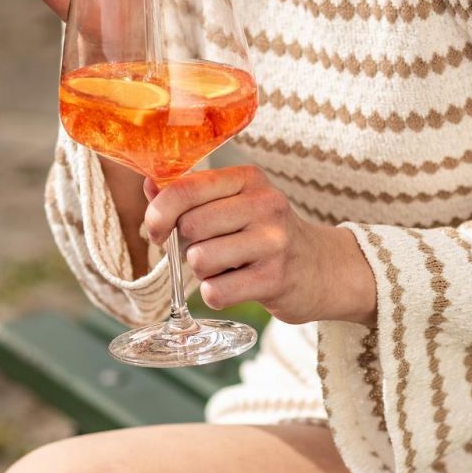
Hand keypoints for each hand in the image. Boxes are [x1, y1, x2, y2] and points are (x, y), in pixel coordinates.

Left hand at [143, 166, 376, 326]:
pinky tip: (236, 285)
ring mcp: (273, 241)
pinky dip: (215, 293)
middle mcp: (264, 203)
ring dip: (202, 272)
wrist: (322, 268)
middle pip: (189, 227)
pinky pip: (215, 291)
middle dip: (187, 245)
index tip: (157, 230)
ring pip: (199, 260)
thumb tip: (149, 185)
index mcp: (248, 179)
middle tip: (208, 249)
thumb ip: (191, 194)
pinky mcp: (275, 278)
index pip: (186, 188)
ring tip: (226, 267)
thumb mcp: (235, 203)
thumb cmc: (265, 234)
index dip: (159, 213)